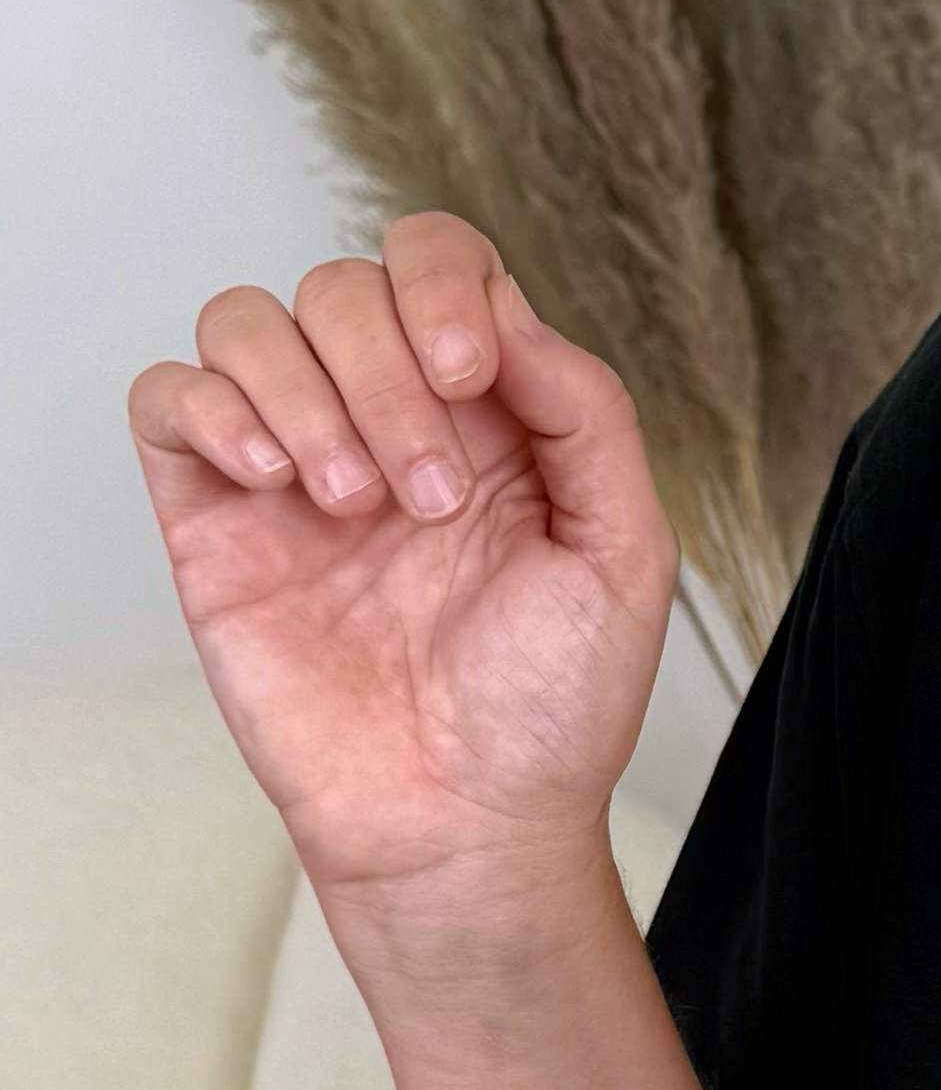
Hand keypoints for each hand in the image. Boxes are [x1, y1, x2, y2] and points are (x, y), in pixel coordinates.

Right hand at [127, 216, 678, 924]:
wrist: (466, 826)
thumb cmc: (549, 710)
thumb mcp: (622, 552)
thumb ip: (586, 413)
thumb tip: (507, 311)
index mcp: (486, 414)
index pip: (436, 263)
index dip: (441, 285)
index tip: (468, 378)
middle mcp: (383, 420)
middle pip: (341, 286)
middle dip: (384, 371)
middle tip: (424, 498)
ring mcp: (293, 467)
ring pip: (247, 321)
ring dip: (305, 394)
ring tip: (354, 507)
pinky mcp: (216, 522)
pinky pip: (169, 398)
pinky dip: (214, 411)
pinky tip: (278, 484)